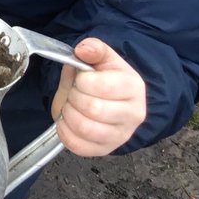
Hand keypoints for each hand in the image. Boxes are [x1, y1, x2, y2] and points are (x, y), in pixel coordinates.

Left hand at [51, 38, 146, 156]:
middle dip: (74, 97)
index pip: (101, 86)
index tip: (81, 79)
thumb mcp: (101, 59)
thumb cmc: (103, 79)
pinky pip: (77, 146)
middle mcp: (134, 114)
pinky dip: (64, 132)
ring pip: (84, 128)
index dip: (82, 81)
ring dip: (68, 114)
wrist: (108, 101)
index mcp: (133, 87)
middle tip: (74, 93)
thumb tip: (83, 49)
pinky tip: (67, 121)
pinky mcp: (105, 149)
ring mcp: (121, 135)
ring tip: (71, 106)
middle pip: (93, 108)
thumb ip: (94, 49)